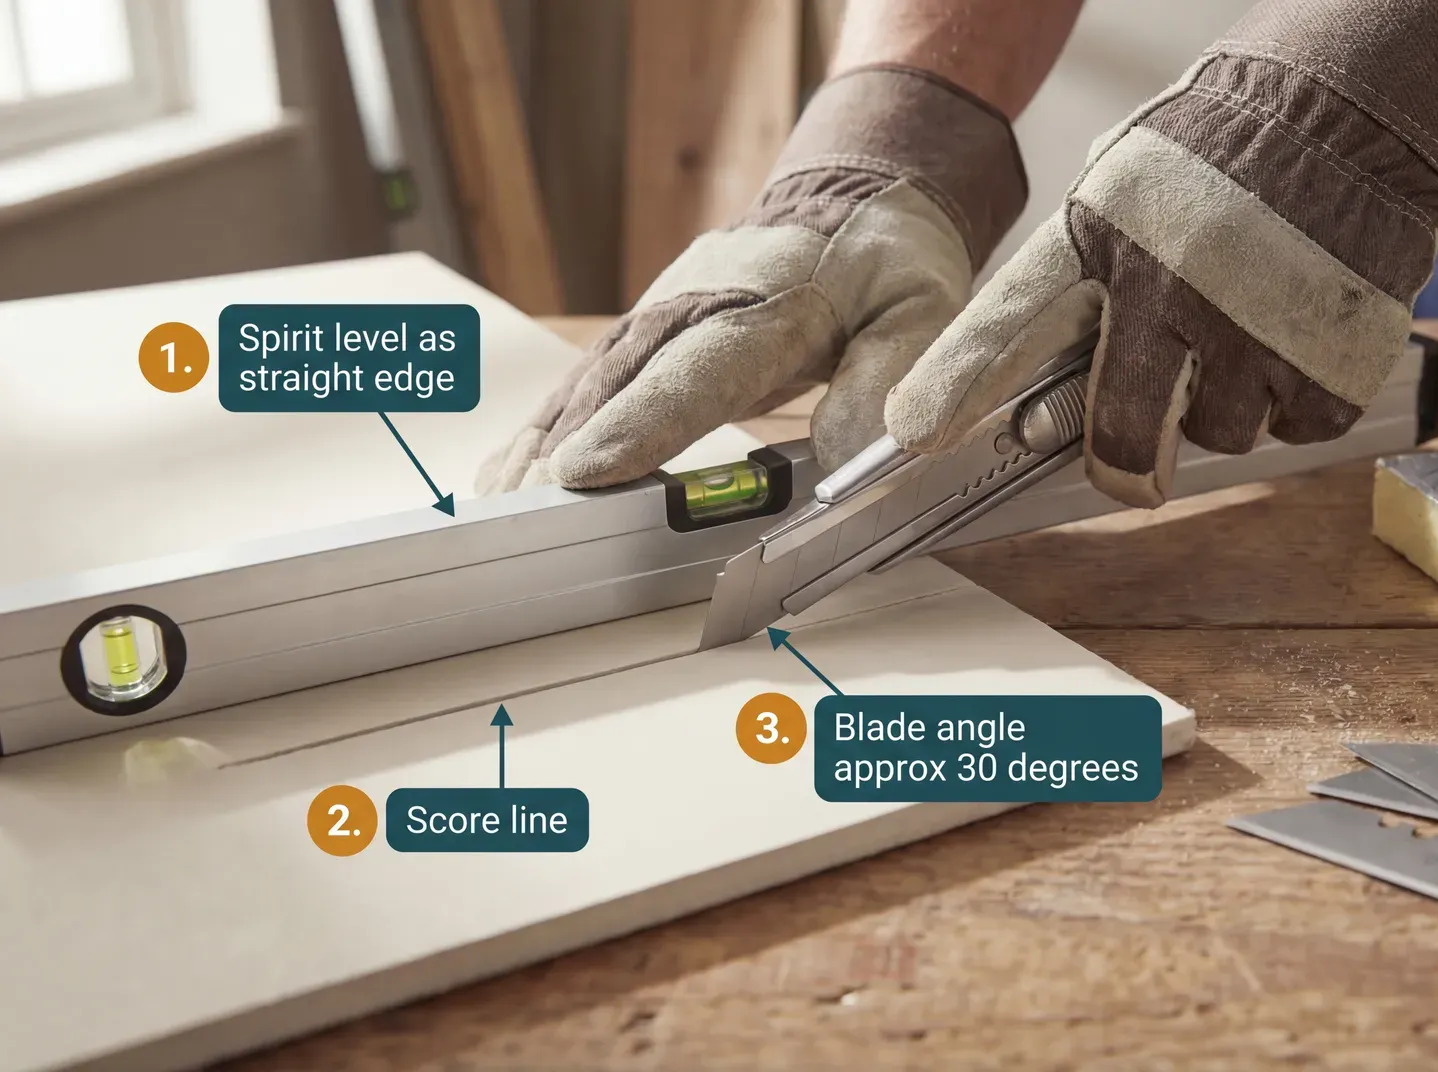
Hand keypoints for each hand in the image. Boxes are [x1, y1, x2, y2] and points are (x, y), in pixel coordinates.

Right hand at [476, 66, 1025, 493]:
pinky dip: (544, 432)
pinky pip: (585, 385)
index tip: (585, 468)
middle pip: (619, 383)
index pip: (694, 370)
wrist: (854, 195)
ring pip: (588, 384)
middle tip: (521, 517)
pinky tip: (508, 477)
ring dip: (541, 447)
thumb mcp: (918, 311)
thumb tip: (844, 463)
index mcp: (766, 303)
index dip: (639, 422)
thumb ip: (885, 380)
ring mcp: (661, 315)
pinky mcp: (647, 332)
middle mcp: (696, 305)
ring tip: (499, 512)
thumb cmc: (886, 261)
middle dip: (566, 451)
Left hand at [886, 0, 1437, 507]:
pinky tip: (1294, 335)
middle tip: (1130, 465)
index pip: (1007, 324)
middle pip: (1121, 431)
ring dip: (1224, 408)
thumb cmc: (1225, 158)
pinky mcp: (1325, 362)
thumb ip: (1083, 283)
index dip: (955, 385)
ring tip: (1244, 332)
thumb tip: (1042, 392)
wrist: (1354, 114)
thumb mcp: (1124, 194)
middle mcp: (1167, 287)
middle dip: (1122, 462)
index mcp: (1100, 236)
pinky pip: (1291, 429)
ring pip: (1216, 435)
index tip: (911, 433)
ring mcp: (1249, 330)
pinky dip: (1293, 400)